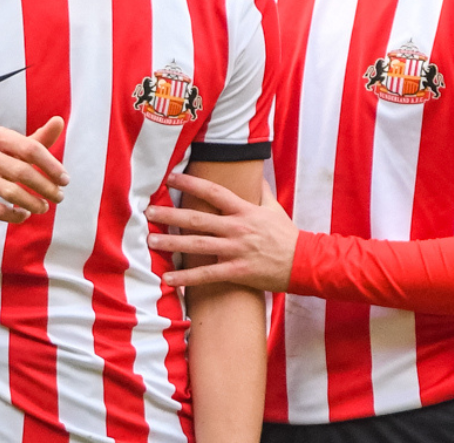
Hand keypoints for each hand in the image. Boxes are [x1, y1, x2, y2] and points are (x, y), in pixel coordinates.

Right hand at [0, 117, 67, 225]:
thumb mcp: (11, 149)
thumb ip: (37, 139)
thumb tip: (60, 120)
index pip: (31, 149)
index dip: (52, 165)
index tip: (66, 180)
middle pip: (22, 171)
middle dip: (45, 187)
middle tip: (60, 197)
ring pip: (10, 192)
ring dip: (33, 202)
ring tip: (45, 208)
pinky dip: (14, 215)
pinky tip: (24, 215)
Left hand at [146, 173, 297, 291]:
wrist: (305, 263)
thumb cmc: (288, 236)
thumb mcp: (274, 209)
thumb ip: (261, 192)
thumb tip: (257, 175)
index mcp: (244, 211)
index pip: (213, 192)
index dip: (190, 183)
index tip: (170, 177)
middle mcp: (237, 228)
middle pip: (198, 219)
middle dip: (171, 215)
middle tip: (148, 211)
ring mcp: (236, 250)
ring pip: (198, 245)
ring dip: (172, 244)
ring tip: (151, 241)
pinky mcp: (238, 271)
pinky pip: (207, 275)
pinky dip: (186, 278)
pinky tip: (168, 279)